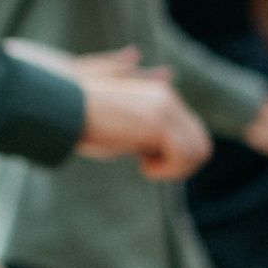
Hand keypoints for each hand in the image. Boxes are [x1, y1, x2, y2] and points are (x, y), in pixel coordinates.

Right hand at [77, 71, 211, 181]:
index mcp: (163, 97)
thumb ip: (146, 134)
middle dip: (181, 166)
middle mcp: (170, 98)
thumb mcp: (123, 129)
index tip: (146, 162)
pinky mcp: (160, 123)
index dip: (177, 158)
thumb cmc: (84, 122)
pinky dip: (167, 170)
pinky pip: (184, 156)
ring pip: (199, 151)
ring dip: (175, 170)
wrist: (65, 109)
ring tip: (145, 166)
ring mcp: (167, 109)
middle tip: (149, 168)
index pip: (194, 134)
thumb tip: (156, 145)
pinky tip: (143, 166)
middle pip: (202, 144)